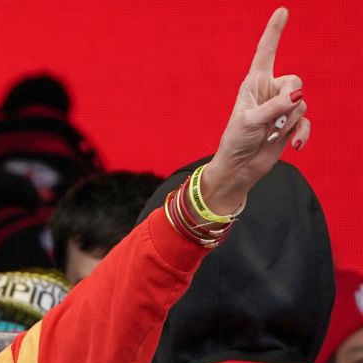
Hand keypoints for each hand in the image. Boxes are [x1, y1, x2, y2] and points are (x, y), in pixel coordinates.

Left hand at [206, 7, 309, 212]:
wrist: (239, 167)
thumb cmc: (235, 141)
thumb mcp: (249, 121)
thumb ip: (273, 107)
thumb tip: (297, 97)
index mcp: (254, 83)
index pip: (266, 52)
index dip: (275, 31)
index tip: (283, 10)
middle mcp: (270, 91)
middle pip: (295, 81)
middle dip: (288, 102)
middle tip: (272, 122)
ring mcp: (282, 108)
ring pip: (302, 104)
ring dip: (288, 123)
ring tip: (270, 136)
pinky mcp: (290, 124)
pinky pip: (306, 123)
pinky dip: (301, 134)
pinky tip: (293, 145)